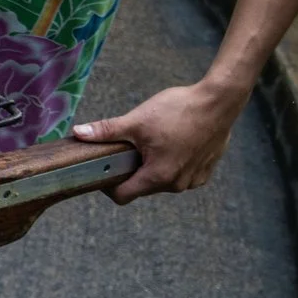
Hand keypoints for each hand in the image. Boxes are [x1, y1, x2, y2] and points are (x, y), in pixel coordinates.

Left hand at [72, 79, 249, 203]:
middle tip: (126, 147)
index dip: (107, 184)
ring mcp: (194, 179)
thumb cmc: (180, 110)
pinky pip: (180, 174)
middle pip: (142, 187)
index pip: (122, 195)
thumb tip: (78, 133)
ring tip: (151, 142)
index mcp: (158, 177)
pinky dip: (171, 163)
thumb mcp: (137, 120)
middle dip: (130, 170)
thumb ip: (106, 131)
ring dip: (151, 166)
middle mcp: (177, 184)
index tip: (102, 168)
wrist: (220, 102)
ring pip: (161, 180)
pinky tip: (171, 142)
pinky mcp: (205, 171)